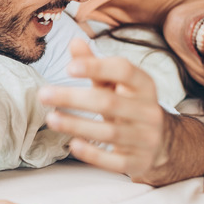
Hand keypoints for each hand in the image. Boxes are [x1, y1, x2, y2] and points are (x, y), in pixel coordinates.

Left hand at [38, 38, 167, 181]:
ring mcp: (146, 138)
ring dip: (76, 125)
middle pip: (108, 102)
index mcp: (144, 85)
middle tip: (43, 94)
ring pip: (109, 132)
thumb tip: (74, 42)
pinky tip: (73, 145)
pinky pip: (115, 160)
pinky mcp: (139, 162)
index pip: (123, 70)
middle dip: (73, 97)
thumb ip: (94, 64)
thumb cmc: (128, 104)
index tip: (69, 68)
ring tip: (50, 118)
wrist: (160, 141)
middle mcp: (149, 111)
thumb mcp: (115, 83)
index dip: (96, 67)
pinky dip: (93, 153)